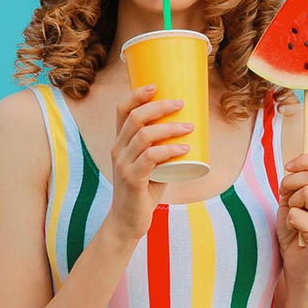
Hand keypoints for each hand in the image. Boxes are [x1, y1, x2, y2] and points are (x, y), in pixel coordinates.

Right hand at [104, 84, 190, 242]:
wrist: (127, 222)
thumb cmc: (142, 191)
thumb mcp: (149, 166)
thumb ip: (162, 151)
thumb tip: (190, 134)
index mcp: (120, 143)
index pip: (122, 111)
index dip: (137, 95)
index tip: (156, 86)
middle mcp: (118, 149)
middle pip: (135, 118)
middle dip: (160, 107)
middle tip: (181, 104)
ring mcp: (123, 164)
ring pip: (144, 135)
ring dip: (170, 128)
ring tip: (189, 127)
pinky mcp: (132, 179)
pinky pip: (150, 158)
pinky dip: (169, 150)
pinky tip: (184, 148)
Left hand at [276, 153, 307, 281]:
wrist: (296, 259)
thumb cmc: (293, 227)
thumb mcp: (292, 198)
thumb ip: (296, 182)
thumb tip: (293, 165)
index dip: (303, 160)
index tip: (287, 167)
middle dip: (289, 183)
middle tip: (285, 198)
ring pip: (306, 192)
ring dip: (291, 203)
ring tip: (293, 216)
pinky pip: (297, 215)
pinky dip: (289, 221)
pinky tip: (295, 230)